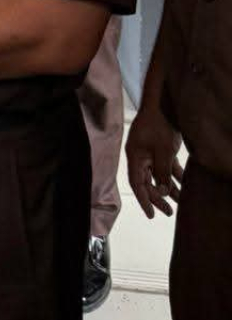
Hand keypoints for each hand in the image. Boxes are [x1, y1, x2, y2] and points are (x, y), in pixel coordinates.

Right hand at [125, 101, 183, 217]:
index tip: (151, 215)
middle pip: (147, 182)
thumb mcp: (162, 151)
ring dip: (168, 188)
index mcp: (135, 157)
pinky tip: (185, 185)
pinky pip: (167, 167)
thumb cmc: (159, 126)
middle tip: (169, 212)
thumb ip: (162, 173)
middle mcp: (140, 157)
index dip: (144, 200)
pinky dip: (174, 176)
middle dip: (158, 197)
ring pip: (159, 175)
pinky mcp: (161, 148)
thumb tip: (164, 192)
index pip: (137, 183)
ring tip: (180, 202)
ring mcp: (151, 152)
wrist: (164, 104)